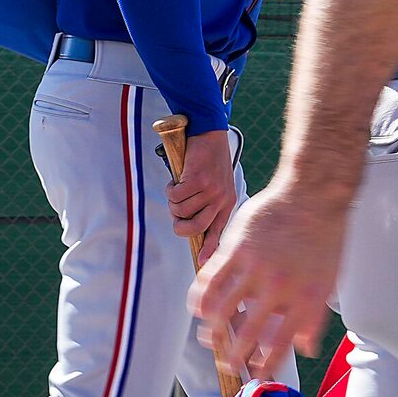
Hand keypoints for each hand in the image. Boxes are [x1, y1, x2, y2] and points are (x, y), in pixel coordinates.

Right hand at [167, 128, 238, 252]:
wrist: (210, 133)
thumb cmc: (209, 160)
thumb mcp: (217, 185)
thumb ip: (208, 205)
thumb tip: (189, 225)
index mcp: (227, 204)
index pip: (218, 232)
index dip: (208, 249)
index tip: (201, 264)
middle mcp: (221, 200)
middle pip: (193, 228)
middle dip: (178, 224)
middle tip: (175, 212)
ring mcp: (210, 190)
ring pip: (180, 210)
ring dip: (173, 200)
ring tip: (179, 187)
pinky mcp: (197, 180)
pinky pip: (175, 196)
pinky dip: (170, 188)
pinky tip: (177, 178)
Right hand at [191, 178, 347, 376]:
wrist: (312, 194)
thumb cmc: (323, 236)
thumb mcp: (328, 281)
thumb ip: (315, 317)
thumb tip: (306, 347)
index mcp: (303, 299)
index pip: (280, 344)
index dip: (265, 365)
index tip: (256, 375)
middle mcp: (277, 288)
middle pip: (248, 333)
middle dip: (234, 356)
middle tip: (227, 364)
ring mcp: (254, 268)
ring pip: (223, 309)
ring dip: (212, 330)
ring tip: (209, 340)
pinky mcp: (236, 249)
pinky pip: (210, 279)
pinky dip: (200, 298)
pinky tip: (198, 308)